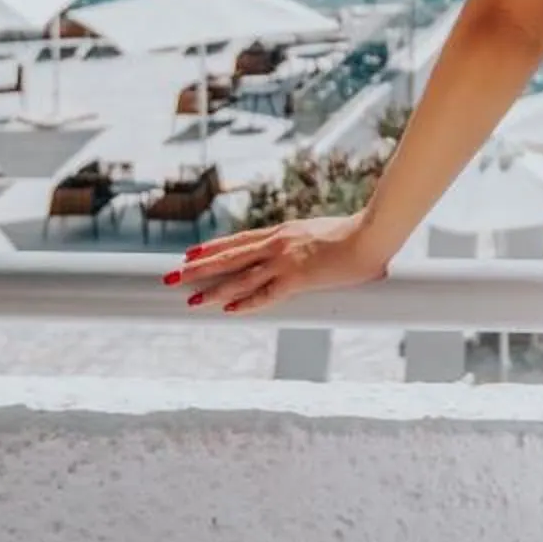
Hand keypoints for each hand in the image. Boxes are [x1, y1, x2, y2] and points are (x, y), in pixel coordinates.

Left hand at [161, 212, 391, 314]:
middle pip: (229, 257)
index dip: (214, 249)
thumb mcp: (324, 236)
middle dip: (198, 268)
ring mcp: (285, 260)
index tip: (191, 254)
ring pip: (239, 276)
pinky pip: (264, 294)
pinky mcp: (296, 278)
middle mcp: (277, 243)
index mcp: (283, 232)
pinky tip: (225, 309)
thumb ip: (313, 246)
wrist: (371, 234)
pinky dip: (244, 301)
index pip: (240, 241)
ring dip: (211, 288)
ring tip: (188, 299)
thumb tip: (313, 256)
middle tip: (171, 276)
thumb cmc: (357, 234)